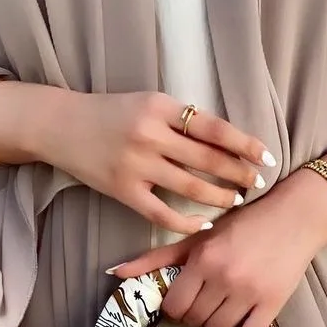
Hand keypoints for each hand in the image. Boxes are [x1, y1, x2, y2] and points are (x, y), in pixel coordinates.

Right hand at [0, 83, 274, 237]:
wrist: (61, 125)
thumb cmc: (111, 113)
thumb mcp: (148, 103)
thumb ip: (181, 119)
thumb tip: (227, 141)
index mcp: (160, 106)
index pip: (213, 127)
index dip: (243, 144)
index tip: (265, 156)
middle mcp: (150, 135)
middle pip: (208, 159)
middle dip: (238, 174)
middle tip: (257, 183)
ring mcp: (136, 165)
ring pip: (191, 187)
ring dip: (219, 197)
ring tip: (236, 200)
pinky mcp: (124, 191)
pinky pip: (164, 213)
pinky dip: (188, 220)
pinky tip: (206, 223)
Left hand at [111, 167, 326, 326]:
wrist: (294, 218)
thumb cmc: (244, 224)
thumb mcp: (198, 237)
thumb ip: (157, 257)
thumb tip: (114, 273)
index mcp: (204, 258)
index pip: (175, 305)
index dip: (175, 309)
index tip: (183, 302)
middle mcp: (225, 277)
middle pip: (194, 319)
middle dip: (194, 317)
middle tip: (202, 306)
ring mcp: (249, 293)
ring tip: (217, 316)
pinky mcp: (272, 305)